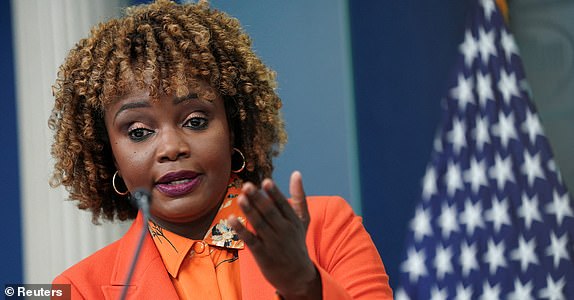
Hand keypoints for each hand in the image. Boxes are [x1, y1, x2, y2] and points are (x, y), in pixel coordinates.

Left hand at [228, 171, 320, 298]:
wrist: (297, 276)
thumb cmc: (297, 242)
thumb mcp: (302, 220)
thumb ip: (299, 197)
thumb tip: (296, 173)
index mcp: (293, 221)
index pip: (283, 205)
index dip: (274, 193)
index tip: (266, 181)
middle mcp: (284, 231)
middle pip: (269, 213)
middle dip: (258, 199)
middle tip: (247, 186)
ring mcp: (273, 243)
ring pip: (259, 225)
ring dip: (249, 211)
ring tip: (240, 198)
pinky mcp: (262, 254)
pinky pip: (250, 240)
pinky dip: (241, 230)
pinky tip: (231, 219)